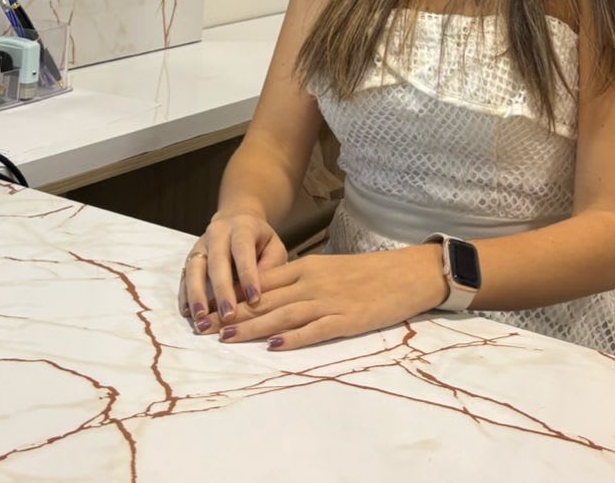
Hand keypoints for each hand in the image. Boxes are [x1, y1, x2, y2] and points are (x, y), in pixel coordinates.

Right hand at [178, 206, 287, 333]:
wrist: (238, 220)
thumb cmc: (260, 240)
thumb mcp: (274, 247)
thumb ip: (271, 267)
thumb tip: (259, 292)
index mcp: (242, 227)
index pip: (243, 249)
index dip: (248, 274)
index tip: (254, 299)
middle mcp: (218, 233)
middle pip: (217, 261)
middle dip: (222, 290)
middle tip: (228, 315)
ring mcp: (201, 244)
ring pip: (195, 268)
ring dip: (197, 294)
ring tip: (201, 318)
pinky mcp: (190, 257)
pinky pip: (185, 276)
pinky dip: (185, 295)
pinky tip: (188, 313)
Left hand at [196, 245, 447, 351]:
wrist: (409, 273)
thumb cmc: (371, 273)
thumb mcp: (332, 269)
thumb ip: (304, 280)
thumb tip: (275, 295)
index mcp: (309, 267)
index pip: (263, 281)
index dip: (234, 295)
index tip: (209, 307)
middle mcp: (313, 281)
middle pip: (266, 298)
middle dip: (233, 313)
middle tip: (205, 327)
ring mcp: (330, 300)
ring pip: (284, 314)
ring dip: (253, 327)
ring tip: (228, 338)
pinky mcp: (347, 319)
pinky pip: (316, 329)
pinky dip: (294, 338)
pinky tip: (275, 346)